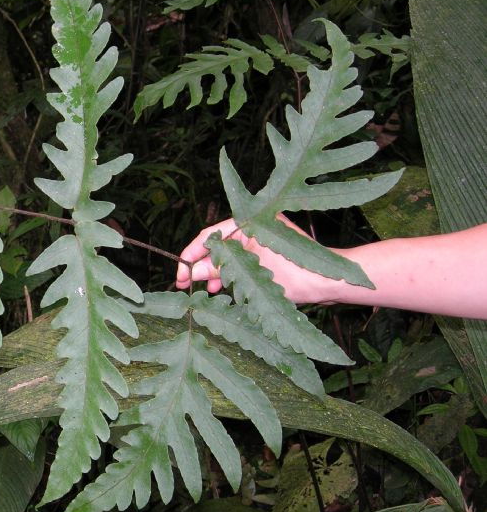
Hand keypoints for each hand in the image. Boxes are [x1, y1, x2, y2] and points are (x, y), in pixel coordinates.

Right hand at [175, 216, 334, 303]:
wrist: (330, 286)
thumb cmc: (296, 276)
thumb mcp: (250, 275)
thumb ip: (219, 271)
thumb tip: (192, 272)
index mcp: (250, 221)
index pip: (210, 235)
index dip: (191, 254)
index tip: (180, 273)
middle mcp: (255, 227)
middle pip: (218, 245)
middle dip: (201, 264)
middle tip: (185, 284)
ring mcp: (262, 241)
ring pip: (229, 255)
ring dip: (215, 272)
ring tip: (205, 290)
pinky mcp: (268, 256)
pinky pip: (242, 263)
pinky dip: (231, 274)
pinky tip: (222, 289)